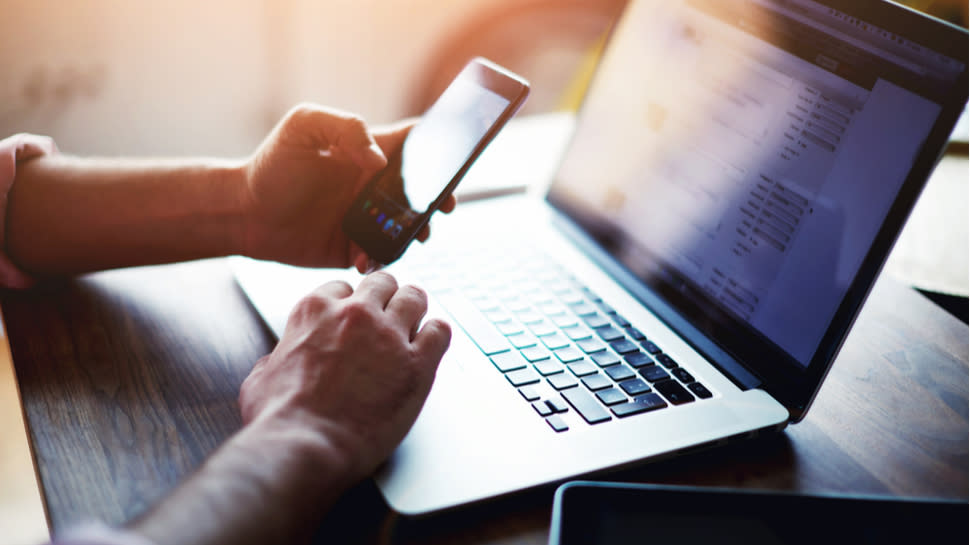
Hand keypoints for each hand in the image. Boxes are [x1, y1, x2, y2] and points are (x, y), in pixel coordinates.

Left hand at [238, 104, 455, 271]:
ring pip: (409, 226)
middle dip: (440, 198)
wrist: (243, 213)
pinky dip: (384, 257)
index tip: (453, 160)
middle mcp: (373, 186)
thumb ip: (346, 128)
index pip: (414, 144)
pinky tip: (367, 256)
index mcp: (369, 152)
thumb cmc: (272, 165)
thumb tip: (380, 161)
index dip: (440, 148)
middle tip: (443, 207)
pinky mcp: (355, 248)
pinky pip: (382, 255)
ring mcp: (367, 218)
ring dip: (419, 231)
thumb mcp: (303, 126)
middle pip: (422, 190)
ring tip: (415, 236)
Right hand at [238, 272, 450, 479]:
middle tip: (388, 315)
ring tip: (415, 324)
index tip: (355, 317)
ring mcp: (389, 335)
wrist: (306, 446)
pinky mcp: (417, 363)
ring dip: (415, 309)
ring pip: (415, 297)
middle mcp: (356, 314)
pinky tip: (430, 346)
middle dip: (386, 297)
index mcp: (315, 311)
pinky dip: (437, 335)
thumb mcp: (261, 377)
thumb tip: (275, 363)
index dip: (351, 303)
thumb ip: (275, 360)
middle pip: (383, 283)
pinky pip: (440, 331)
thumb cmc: (280, 418)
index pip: (343, 287)